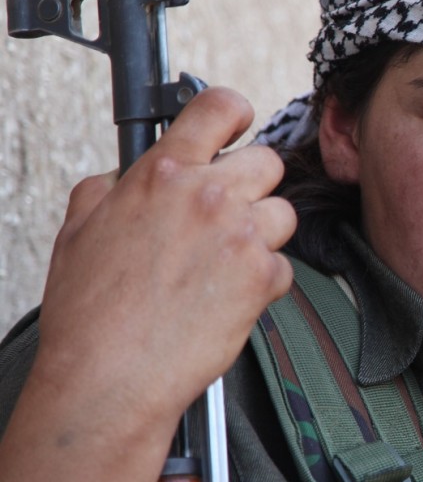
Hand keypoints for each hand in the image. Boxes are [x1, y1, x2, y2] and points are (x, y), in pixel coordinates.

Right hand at [32, 85, 295, 434]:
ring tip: (225, 262)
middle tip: (227, 214)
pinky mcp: (262, 276)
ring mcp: (240, 234)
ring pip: (284, 212)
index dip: (233, 112)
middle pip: (267, 161)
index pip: (217, 107)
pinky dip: (264, 281)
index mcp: (162, 174)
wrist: (110, 374)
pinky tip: (229, 297)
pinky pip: (284, 265)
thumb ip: (110, 188)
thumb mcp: (79, 229)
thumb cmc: (91, 312)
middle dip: (252, 185)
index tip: (236, 123)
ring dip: (263, 232)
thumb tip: (127, 175)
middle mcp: (207, 196)